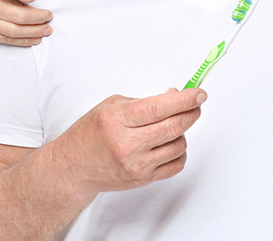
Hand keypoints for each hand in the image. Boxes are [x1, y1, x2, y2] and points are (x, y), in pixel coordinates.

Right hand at [56, 88, 206, 194]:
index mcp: (118, 120)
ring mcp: (136, 164)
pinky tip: (170, 143)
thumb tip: (175, 97)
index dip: (185, 99)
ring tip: (172, 125)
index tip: (199, 93)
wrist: (73, 168)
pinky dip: (180, 152)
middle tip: (196, 105)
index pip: (160, 107)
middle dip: (191, 112)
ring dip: (183, 132)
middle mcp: (127, 144)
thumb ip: (145, 101)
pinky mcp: (143, 179)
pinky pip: (176, 165)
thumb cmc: (91, 133)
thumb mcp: (112, 106)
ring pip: (179, 145)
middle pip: (174, 126)